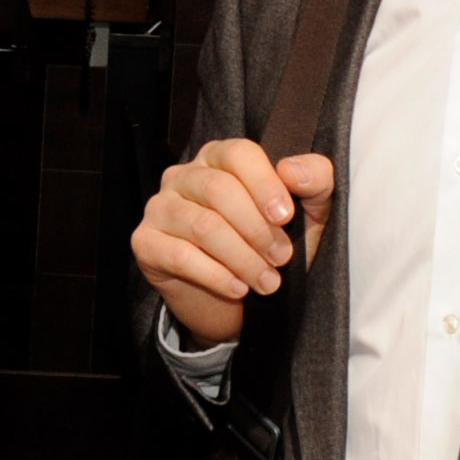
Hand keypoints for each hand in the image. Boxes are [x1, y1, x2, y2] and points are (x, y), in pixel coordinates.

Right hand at [130, 140, 337, 348]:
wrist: (237, 305)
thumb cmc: (268, 248)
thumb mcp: (306, 216)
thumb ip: (314, 182)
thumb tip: (292, 169)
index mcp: (219, 158)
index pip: (238, 154)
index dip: (264, 184)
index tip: (286, 217)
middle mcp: (184, 176)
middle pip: (218, 190)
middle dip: (256, 229)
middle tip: (282, 258)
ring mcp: (160, 208)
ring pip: (203, 226)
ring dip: (242, 258)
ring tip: (267, 282)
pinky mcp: (145, 242)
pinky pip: (179, 255)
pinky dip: (216, 275)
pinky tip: (238, 288)